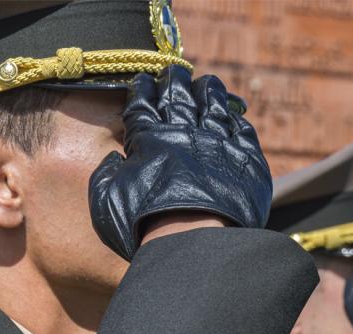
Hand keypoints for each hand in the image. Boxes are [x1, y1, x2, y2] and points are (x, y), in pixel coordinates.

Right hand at [89, 66, 271, 259]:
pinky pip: (243, 130)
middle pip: (179, 95)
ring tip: (208, 84)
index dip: (143, 88)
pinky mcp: (246, 159)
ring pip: (215, 105)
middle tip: (175, 73)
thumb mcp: (107, 200)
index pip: (143, 101)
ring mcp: (218, 142)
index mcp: (149, 138)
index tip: (144, 81)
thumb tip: (114, 160)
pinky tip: (235, 116)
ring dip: (210, 91)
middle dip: (175, 80)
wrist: (194, 241)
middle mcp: (184, 132)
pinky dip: (237, 120)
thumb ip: (107, 174)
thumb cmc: (143, 227)